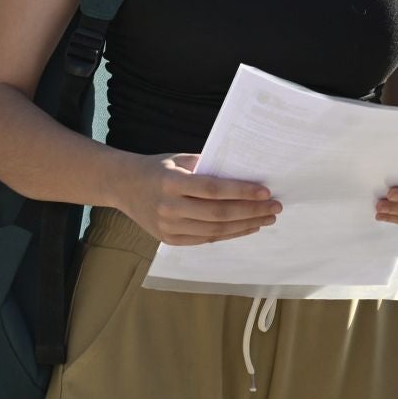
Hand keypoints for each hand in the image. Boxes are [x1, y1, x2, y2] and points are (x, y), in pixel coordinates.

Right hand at [116, 153, 280, 245]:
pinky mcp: (169, 239)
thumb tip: (245, 171)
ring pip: (215, 230)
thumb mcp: (179, 159)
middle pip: (218, 213)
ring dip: (245, 225)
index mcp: (171, 183)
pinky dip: (229, 234)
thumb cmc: (157, 168)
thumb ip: (208, 166)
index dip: (241, 191)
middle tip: (275, 207)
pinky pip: (205, 239)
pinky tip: (247, 227)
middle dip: (251, 211)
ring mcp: (168, 227)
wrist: (122, 186)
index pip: (212, 190)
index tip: (266, 191)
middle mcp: (168, 208)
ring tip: (267, 218)